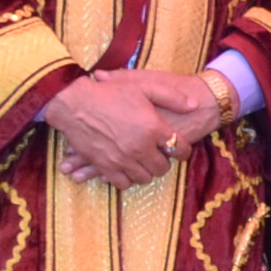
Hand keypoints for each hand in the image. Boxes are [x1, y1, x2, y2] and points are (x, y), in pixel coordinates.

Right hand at [45, 69, 190, 188]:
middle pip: (162, 167)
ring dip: (146, 171)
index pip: (179, 149)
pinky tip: (127, 168)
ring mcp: (122, 159)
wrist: (74, 103)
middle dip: (164, 162)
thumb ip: (173, 97)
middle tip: (159, 155)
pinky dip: (127, 178)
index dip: (183, 150)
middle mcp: (140, 148)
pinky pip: (123, 183)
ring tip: (144, 162)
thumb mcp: (145, 87)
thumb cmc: (110, 93)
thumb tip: (195, 105)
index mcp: (153, 128)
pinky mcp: (105, 167)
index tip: (180, 149)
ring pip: (144, 178)